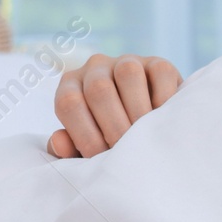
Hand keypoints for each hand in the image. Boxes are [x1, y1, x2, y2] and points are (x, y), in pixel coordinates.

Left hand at [47, 53, 181, 157]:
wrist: (147, 127)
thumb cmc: (107, 140)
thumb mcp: (86, 147)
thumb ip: (69, 149)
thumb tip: (58, 143)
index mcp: (70, 86)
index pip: (69, 103)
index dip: (84, 134)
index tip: (101, 160)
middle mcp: (95, 68)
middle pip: (99, 89)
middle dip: (113, 127)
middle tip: (126, 152)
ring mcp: (126, 61)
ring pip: (128, 74)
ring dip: (137, 111)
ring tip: (144, 138)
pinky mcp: (157, 63)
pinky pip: (160, 72)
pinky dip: (163, 99)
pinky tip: (162, 122)